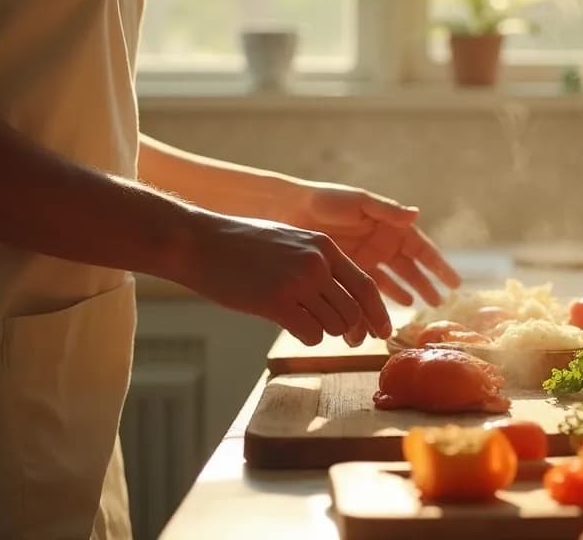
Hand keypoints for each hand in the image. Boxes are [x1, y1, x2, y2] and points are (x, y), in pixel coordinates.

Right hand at [171, 212, 391, 346]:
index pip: (366, 286)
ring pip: (334, 326)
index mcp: (324, 246)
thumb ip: (319, 262)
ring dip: (325, 332)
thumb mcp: (291, 240)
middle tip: (351, 341)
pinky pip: (310, 334)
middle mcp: (316, 263)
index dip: (378, 314)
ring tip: (307, 322)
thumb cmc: (242, 244)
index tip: (383, 332)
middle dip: (354, 331)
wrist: (199, 242)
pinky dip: (307, 336)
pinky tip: (293, 326)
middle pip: (353, 311)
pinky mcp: (275, 303)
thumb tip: (344, 298)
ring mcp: (297, 283)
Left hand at [283, 181, 461, 305]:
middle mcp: (381, 243)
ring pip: (393, 280)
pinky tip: (391, 309)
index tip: (455, 282)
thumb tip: (417, 214)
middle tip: (442, 303)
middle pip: (411, 268)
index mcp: (389, 226)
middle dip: (427, 284)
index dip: (438, 265)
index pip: (421, 249)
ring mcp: (366, 258)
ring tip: (422, 307)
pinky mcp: (347, 270)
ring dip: (407, 293)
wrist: (290, 210)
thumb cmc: (327, 201)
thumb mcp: (360, 203)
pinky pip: (369, 288)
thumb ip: (387, 211)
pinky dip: (381, 299)